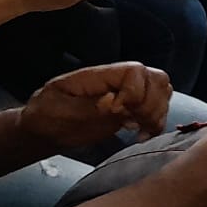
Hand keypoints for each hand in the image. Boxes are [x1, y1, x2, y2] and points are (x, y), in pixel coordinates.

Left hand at [19, 62, 172, 148]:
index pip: (135, 71)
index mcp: (100, 75)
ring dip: (157, 114)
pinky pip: (157, 110)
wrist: (44, 130)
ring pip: (162, 92)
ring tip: (140, 131)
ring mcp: (127, 96)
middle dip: (152, 104)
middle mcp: (119, 82)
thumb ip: (86, 107)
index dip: (134, 92)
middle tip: (134, 123)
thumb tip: (113, 102)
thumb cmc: (46, 117)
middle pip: (156, 79)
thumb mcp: (57, 112)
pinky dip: (156, 124)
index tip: (117, 112)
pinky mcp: (130, 112)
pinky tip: (141, 136)